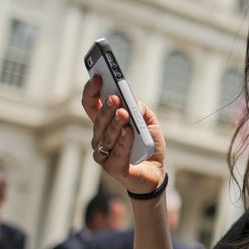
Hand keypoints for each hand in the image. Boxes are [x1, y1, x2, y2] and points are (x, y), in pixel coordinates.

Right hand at [81, 75, 166, 194]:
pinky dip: (123, 141)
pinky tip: (128, 132)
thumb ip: (140, 109)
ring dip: (115, 124)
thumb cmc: (148, 145)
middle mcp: (100, 137)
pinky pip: (116, 152)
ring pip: (105, 136)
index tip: (98, 77)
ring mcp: (103, 153)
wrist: (156, 171)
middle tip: (115, 97)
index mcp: (106, 123)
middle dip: (106, 107)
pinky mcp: (112, 166)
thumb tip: (131, 99)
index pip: (91, 104)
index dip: (92, 90)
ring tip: (124, 114)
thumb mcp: (149, 122)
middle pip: (98, 119)